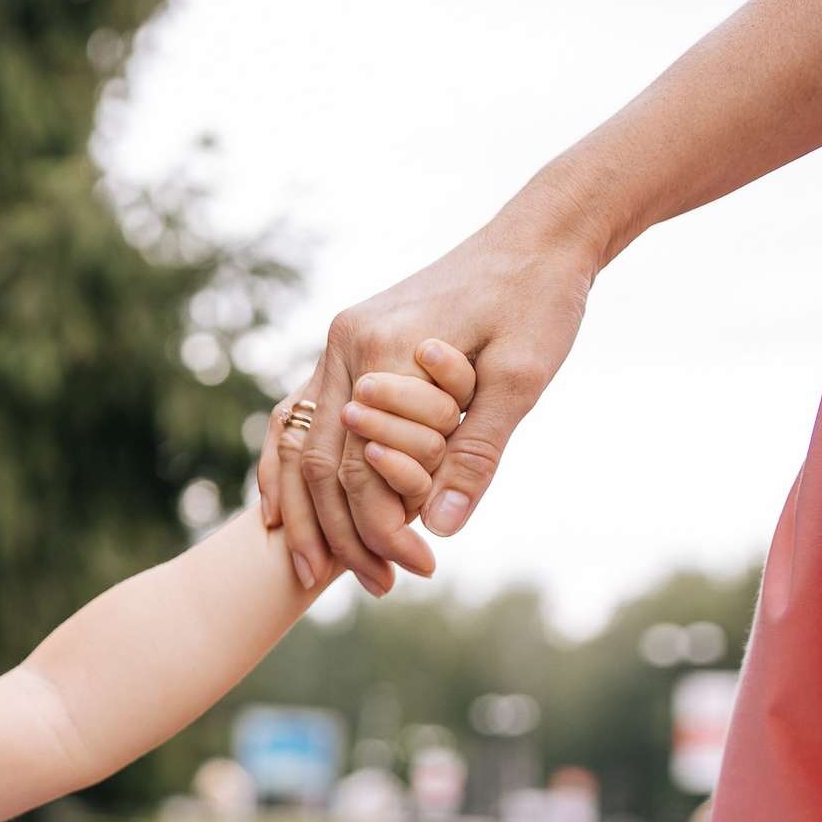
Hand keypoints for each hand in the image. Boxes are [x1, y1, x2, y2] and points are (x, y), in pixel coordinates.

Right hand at [256, 203, 599, 594]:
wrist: (538, 235)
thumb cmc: (539, 299)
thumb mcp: (524, 376)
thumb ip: (478, 449)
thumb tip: (442, 527)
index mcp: (384, 347)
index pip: (366, 465)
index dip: (385, 527)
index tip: (418, 569)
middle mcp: (345, 345)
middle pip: (320, 463)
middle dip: (339, 535)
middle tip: (373, 586)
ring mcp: (336, 345)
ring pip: (298, 445)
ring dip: (305, 514)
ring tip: (314, 571)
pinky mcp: (346, 348)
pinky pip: (297, 419)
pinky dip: (287, 470)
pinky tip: (281, 513)